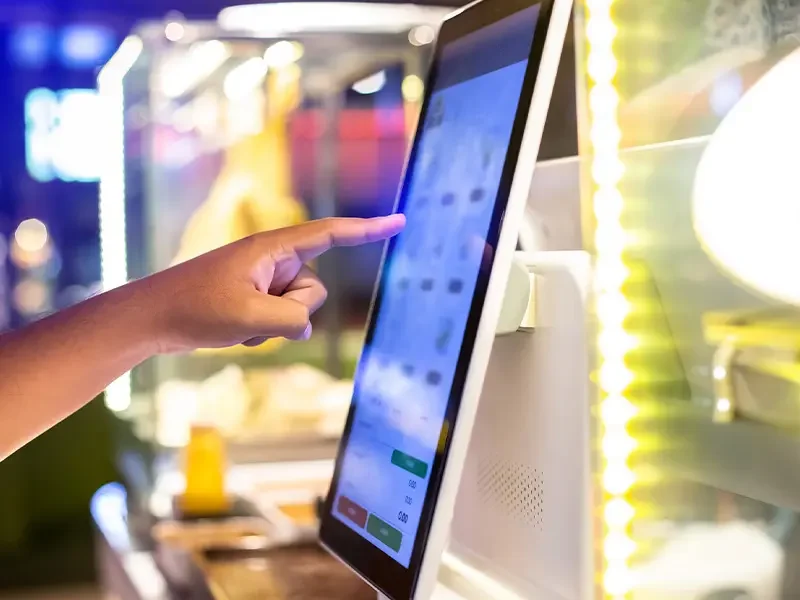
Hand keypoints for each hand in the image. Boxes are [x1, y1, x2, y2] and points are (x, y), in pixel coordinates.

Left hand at [139, 215, 404, 353]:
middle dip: (293, 312)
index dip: (369, 230)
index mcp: (273, 248)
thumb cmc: (196, 309)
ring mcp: (265, 280)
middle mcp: (274, 260)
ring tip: (236, 323)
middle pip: (314, 290)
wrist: (152, 317)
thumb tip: (305, 328)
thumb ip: (293, 321)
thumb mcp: (250, 318)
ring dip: (274, 325)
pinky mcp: (256, 297)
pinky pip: (281, 320)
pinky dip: (263, 331)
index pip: (331, 234)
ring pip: (299, 310)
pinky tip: (232, 331)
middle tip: (250, 314)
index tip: (400, 222)